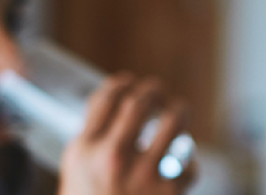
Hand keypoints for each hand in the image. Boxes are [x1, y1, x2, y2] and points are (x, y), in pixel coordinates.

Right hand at [57, 74, 195, 194]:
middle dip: (152, 91)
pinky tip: (182, 161)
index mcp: (83, 152)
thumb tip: (120, 111)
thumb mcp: (75, 176)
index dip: (121, 84)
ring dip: (179, 112)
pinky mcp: (169, 194)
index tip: (129, 83)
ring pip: (173, 123)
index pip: (105, 98)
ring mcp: (143, 176)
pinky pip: (190, 164)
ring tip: (178, 111)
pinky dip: (189, 161)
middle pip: (140, 103)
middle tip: (157, 92)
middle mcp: (112, 159)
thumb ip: (95, 145)